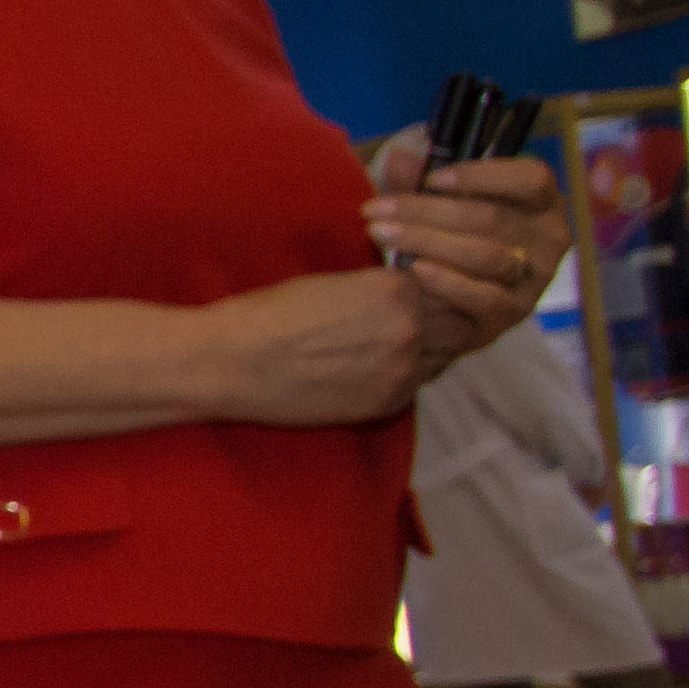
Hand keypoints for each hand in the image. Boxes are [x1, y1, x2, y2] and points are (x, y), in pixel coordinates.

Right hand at [193, 268, 434, 427]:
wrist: (230, 362)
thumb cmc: (270, 314)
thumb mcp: (335, 283)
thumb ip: (382, 289)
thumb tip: (409, 294)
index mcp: (396, 291)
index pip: (447, 285)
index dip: (436, 287)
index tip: (420, 291)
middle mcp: (410, 331)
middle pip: (458, 323)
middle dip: (443, 319)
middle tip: (419, 318)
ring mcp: (401, 372)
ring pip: (443, 358)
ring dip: (430, 349)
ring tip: (396, 344)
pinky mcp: (385, 404)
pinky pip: (416, 386)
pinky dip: (406, 376)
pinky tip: (376, 368)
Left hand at [365, 133, 568, 366]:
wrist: (452, 302)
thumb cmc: (452, 237)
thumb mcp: (439, 203)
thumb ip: (420, 181)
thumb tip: (398, 159)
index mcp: (542, 201)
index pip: (531, 178)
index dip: (481, 176)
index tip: (430, 180)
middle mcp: (549, 237)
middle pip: (492, 217)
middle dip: (426, 211)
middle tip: (375, 209)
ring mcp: (536, 277)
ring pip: (486, 254)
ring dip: (428, 241)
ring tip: (380, 233)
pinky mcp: (515, 312)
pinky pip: (486, 296)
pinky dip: (450, 282)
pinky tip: (415, 269)